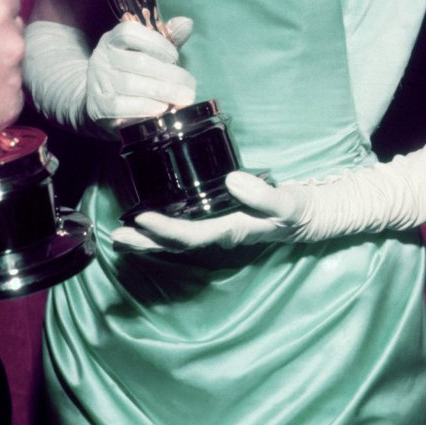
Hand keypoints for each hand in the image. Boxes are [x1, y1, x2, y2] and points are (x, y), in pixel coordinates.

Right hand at [86, 17, 195, 128]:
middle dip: (169, 75)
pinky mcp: (99, 106)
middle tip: (190, 87)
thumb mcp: (147, 51)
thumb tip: (187, 23)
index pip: (129, 33)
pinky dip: (144, 107)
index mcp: (113, 39)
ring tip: (182, 99)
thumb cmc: (131, 71)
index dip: (156, 43)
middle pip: (138, 62)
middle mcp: (102, 57)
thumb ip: (167, 38)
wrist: (101, 100)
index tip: (175, 56)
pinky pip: (121, 106)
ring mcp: (98, 82)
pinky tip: (162, 108)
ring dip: (162, 92)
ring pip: (131, 84)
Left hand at [110, 171, 311, 251]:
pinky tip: (146, 221)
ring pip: (176, 238)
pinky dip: (162, 226)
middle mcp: (219, 234)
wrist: (310, 217)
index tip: (141, 218)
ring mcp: (217, 229)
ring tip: (119, 234)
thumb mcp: (288, 204)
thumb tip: (233, 181)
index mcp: (231, 231)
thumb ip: (264, 196)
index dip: (164, 229)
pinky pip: (184, 227)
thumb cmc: (299, 211)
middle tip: (114, 237)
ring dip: (147, 237)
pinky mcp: (218, 220)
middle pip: (174, 243)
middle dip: (144, 241)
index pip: (190, 235)